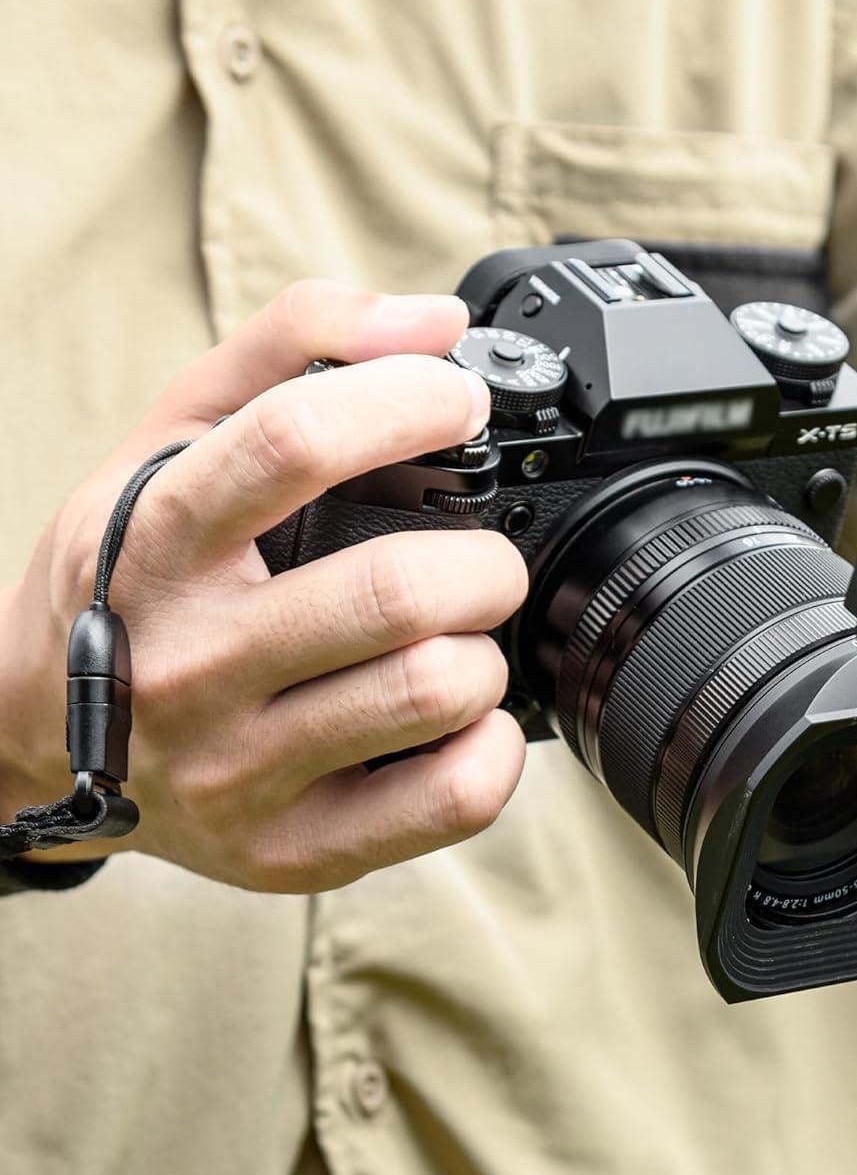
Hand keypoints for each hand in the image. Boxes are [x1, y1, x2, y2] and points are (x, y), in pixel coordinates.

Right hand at [0, 280, 526, 889]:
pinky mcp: (287, 851)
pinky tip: (462, 720)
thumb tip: (435, 323)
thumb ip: (295, 348)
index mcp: (157, 544)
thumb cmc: (129, 577)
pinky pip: (449, 799)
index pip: (290, 446)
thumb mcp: (172, 440)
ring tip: (457, 641)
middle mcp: (189, 662)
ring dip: (485, 651)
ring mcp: (236, 770)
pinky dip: (492, 747)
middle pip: (396, 595)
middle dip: (482, 563)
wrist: (31, 735)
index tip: (456, 403)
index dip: (405, 405)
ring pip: (431, 693)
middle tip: (479, 561)